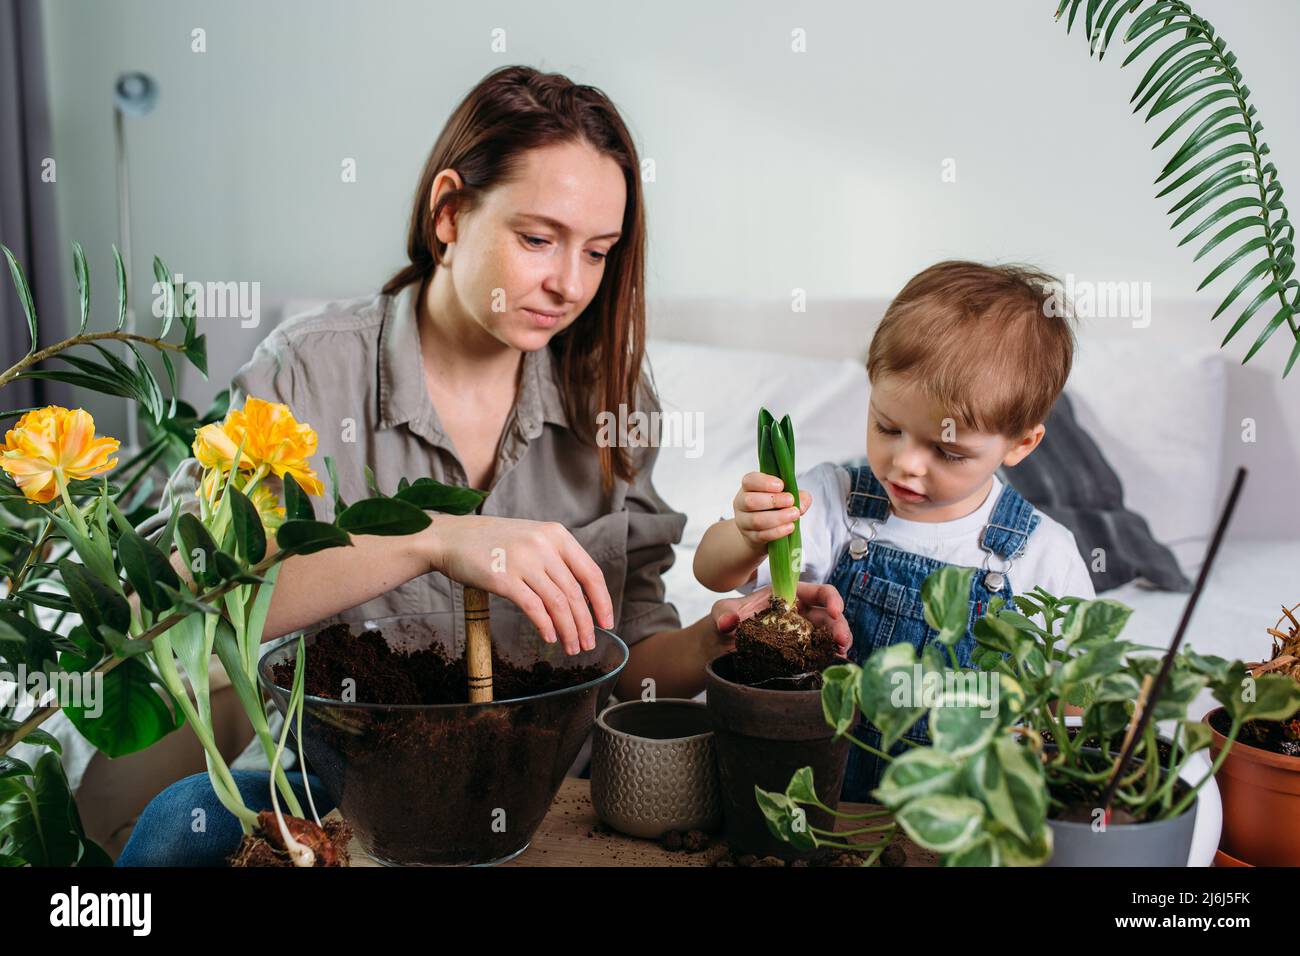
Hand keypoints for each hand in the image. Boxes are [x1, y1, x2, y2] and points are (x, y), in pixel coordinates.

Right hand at [421, 514, 613, 655]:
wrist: (451, 537)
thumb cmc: (492, 543)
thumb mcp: (531, 539)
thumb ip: (555, 560)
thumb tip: (580, 598)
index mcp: (556, 535)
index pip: (590, 573)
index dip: (602, 601)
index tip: (607, 623)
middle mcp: (543, 545)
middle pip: (575, 593)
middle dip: (585, 624)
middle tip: (588, 644)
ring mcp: (524, 561)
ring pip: (558, 603)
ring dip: (569, 630)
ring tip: (572, 647)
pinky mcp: (503, 578)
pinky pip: (534, 608)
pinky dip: (546, 626)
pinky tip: (550, 638)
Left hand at [710, 582, 851, 657]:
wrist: (721, 645)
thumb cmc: (726, 620)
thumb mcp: (722, 611)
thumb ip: (725, 612)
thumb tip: (729, 621)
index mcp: (788, 595)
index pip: (817, 591)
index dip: (831, 598)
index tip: (835, 610)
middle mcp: (800, 613)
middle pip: (828, 616)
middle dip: (840, 626)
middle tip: (842, 640)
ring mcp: (802, 635)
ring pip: (828, 636)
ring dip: (838, 644)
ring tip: (841, 655)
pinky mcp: (799, 654)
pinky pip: (818, 655)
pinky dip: (828, 659)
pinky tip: (833, 666)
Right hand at [732, 471, 810, 549]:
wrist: (763, 531)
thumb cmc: (775, 508)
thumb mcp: (786, 496)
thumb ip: (798, 495)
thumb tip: (801, 504)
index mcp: (748, 488)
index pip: (749, 481)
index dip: (764, 482)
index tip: (781, 485)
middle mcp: (742, 503)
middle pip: (750, 501)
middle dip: (773, 500)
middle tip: (791, 500)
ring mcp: (744, 522)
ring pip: (756, 520)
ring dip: (778, 517)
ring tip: (794, 514)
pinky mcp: (751, 537)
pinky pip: (762, 535)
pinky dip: (778, 531)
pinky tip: (790, 527)